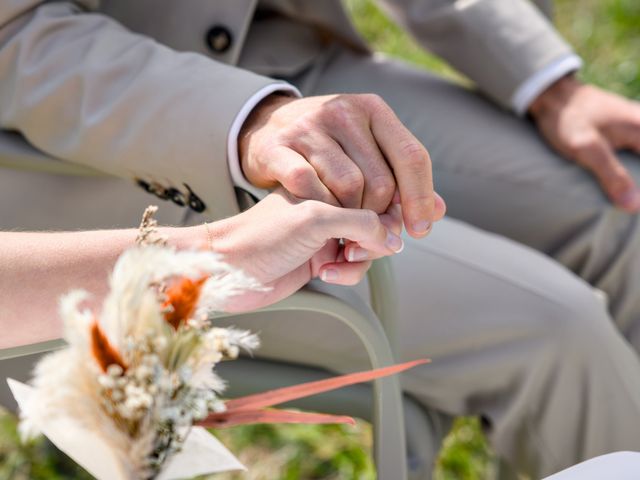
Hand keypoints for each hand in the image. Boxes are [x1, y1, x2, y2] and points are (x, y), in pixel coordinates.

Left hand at [208, 189, 407, 311]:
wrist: (225, 270)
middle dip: (375, 239)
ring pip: (368, 246)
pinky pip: (352, 266)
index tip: (386, 229)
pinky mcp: (321, 260)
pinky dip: (347, 273)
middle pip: (377, 220)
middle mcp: (329, 207)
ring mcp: (326, 234)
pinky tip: (326, 274)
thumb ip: (360, 221)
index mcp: (325, 183)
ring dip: (361, 259)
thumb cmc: (260, 237)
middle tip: (356, 248)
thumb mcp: (315, 219)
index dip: (386, 211)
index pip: (374, 190)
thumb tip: (394, 238)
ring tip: (342, 261)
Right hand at [239, 93, 441, 236]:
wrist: (267, 128)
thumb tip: (436, 211)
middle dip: (380, 213)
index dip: (420, 199)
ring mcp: (308, 126)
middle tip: (371, 228)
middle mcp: (342, 111)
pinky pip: (310, 186)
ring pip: (348, 186)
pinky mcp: (278, 146)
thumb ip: (402, 179)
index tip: (419, 231)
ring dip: (349, 214)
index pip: (412, 157)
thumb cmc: (328, 148)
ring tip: (344, 221)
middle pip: (381, 180)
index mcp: (373, 109)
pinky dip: (319, 207)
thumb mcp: (367, 150)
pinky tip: (319, 212)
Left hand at [529, 75, 639, 211]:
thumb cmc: (567, 120)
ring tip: (627, 197)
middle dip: (639, 185)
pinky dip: (632, 163)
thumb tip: (634, 206)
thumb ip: (611, 176)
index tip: (635, 204)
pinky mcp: (626, 126)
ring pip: (639, 155)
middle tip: (628, 203)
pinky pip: (636, 149)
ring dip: (634, 176)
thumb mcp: (586, 149)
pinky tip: (621, 180)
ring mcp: (637, 123)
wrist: (551, 95)